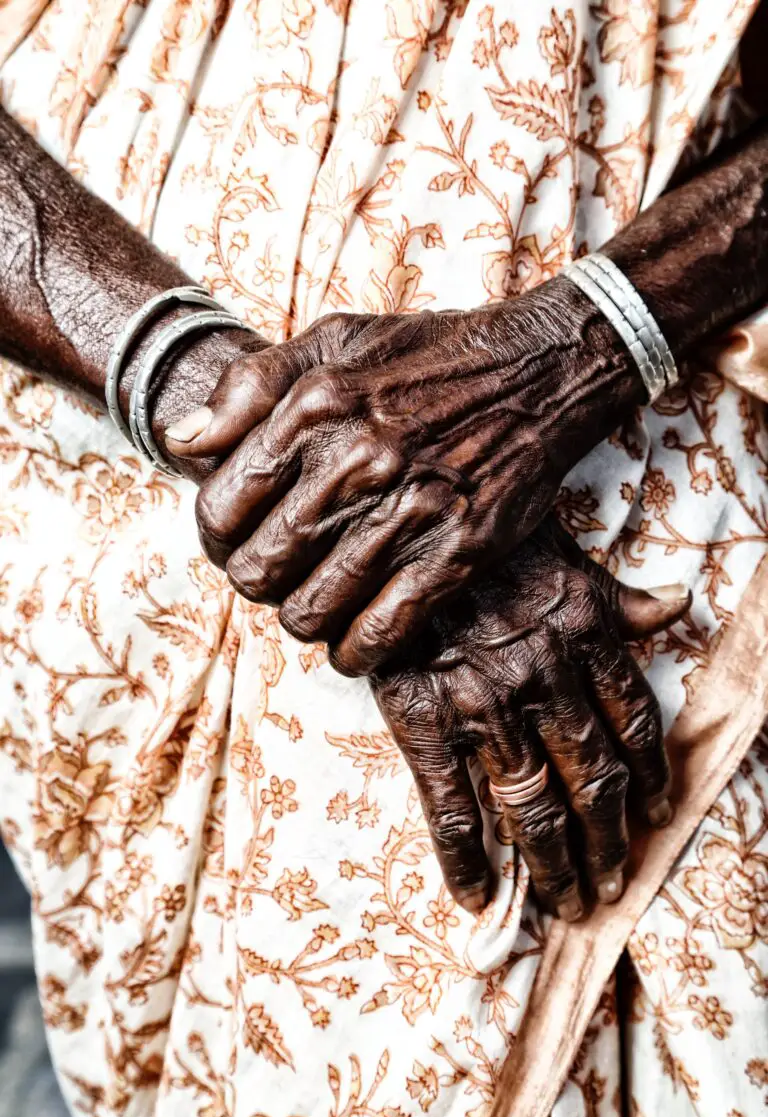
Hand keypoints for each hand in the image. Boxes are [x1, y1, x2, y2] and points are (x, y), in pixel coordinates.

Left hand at [166, 281, 643, 675]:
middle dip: (257, 583)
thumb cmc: (429, 357)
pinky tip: (355, 643)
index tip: (238, 541)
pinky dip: (356, 652)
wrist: (540, 371)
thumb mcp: (334, 340)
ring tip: (316, 605)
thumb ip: (249, 386)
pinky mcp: (457, 552)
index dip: (217, 539)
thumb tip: (182, 442)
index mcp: (313, 407)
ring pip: (310, 611)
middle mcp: (355, 460)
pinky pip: (380, 631)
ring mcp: (409, 510)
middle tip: (278, 576)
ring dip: (303, 621)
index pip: (218, 509)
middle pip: (257, 570)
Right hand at [369, 518, 689, 918]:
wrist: (399, 524)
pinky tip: (476, 896)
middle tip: (610, 888)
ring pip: (534, 808)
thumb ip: (622, 599)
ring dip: (554, 866)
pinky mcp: (423, 720)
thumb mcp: (568, 559)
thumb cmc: (487, 539)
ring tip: (568, 903)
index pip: (634, 725)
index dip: (648, 780)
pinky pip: (450, 807)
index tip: (653, 817)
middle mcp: (544, 681)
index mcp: (585, 640)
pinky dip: (465, 860)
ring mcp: (484, 707)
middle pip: (592, 783)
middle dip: (607, 845)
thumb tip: (679, 603)